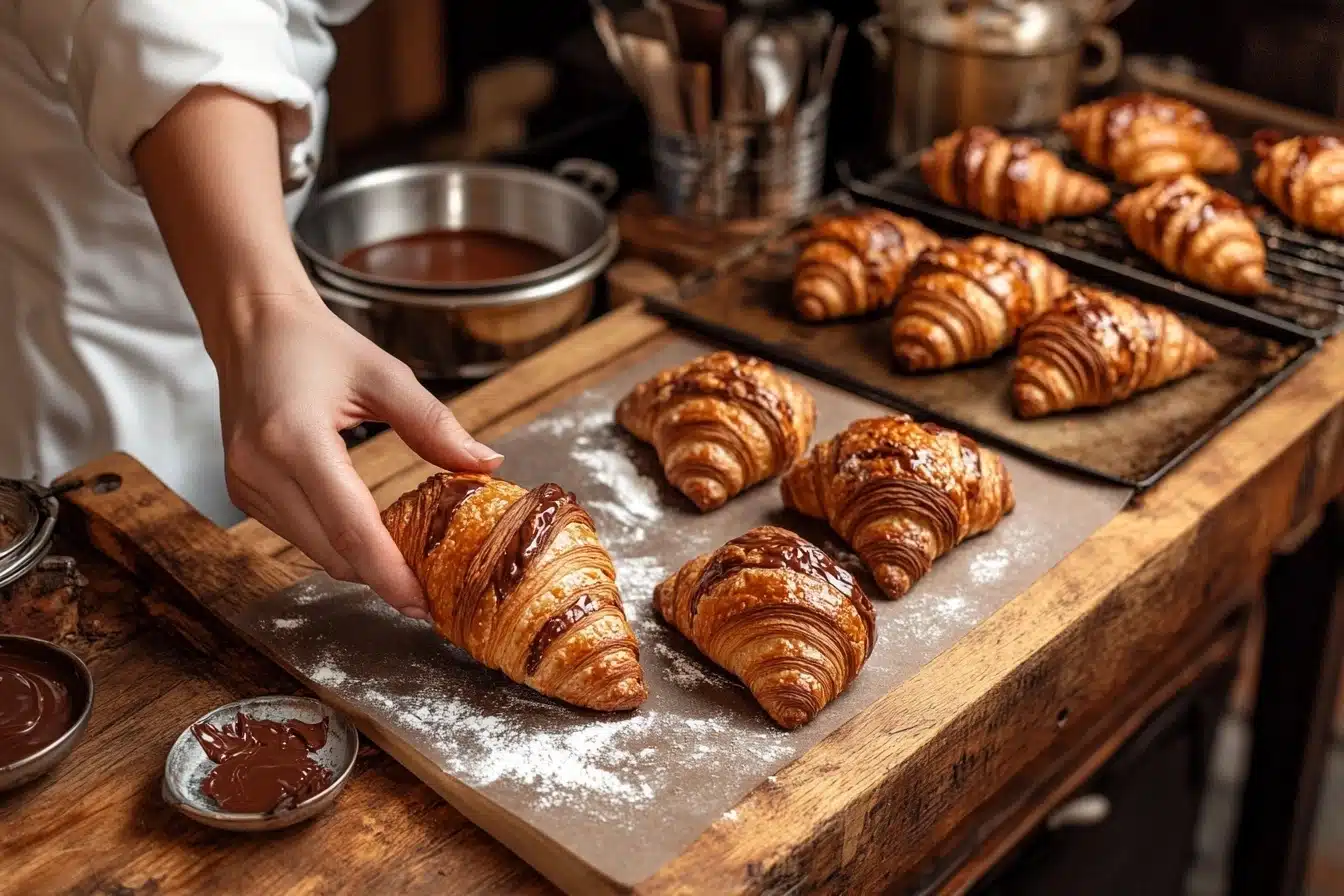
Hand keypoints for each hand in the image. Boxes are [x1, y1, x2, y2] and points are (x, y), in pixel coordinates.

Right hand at [214, 291, 502, 617]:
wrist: (252, 326)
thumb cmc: (317, 344)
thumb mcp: (384, 375)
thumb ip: (434, 424)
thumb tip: (487, 464)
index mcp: (294, 440)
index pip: (349, 527)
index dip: (389, 573)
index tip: (424, 603)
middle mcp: (261, 471)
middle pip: (332, 552)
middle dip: (382, 576)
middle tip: (433, 588)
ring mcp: (246, 486)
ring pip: (316, 552)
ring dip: (361, 562)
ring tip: (409, 561)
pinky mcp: (243, 493)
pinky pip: (300, 536)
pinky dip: (337, 542)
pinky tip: (370, 532)